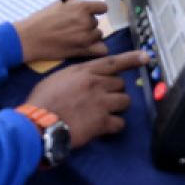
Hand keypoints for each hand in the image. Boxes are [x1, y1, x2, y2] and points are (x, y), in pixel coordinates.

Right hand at [14, 0, 107, 61]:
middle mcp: (86, 21)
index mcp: (81, 7)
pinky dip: (96, 49)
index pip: (102, 7)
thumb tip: (77, 0)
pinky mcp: (83, 50)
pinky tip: (87, 48)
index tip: (90, 13)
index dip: (96, 10)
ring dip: (90, 37)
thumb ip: (71, 1)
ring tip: (76, 38)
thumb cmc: (41, 19)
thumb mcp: (56, 4)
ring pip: (98, 35)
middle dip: (87, 25)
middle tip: (73, 28)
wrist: (30, 37)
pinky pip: (101, 50)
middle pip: (96, 23)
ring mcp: (86, 37)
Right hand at [26, 50, 146, 146]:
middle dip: (115, 90)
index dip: (131, 59)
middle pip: (120, 83)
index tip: (145, 56)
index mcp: (83, 71)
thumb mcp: (57, 78)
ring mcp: (101, 102)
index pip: (112, 62)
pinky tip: (105, 128)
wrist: (39, 122)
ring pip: (125, 101)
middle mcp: (96, 84)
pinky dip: (115, 126)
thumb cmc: (42, 100)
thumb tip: (83, 79)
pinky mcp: (102, 122)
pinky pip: (120, 123)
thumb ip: (75, 76)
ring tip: (106, 113)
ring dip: (118, 107)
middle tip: (104, 98)